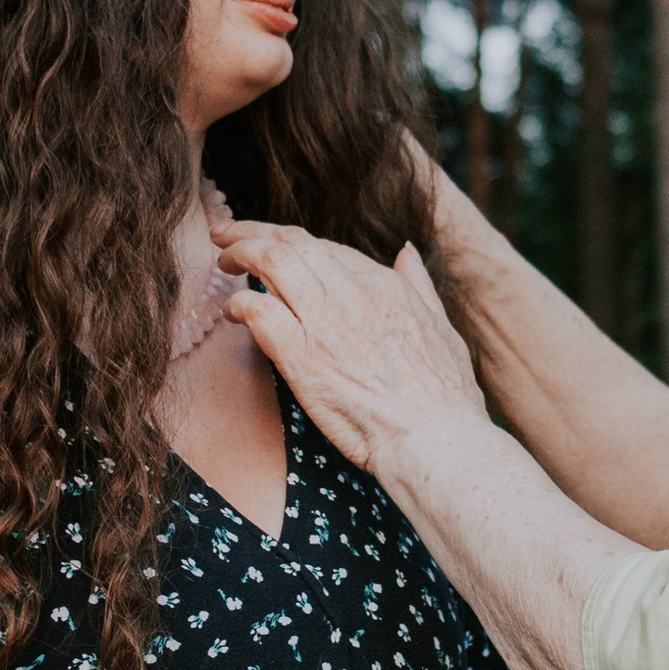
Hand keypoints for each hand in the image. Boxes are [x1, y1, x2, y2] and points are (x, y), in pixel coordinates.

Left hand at [210, 218, 487, 479]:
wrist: (435, 438)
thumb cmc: (446, 397)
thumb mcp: (442, 327)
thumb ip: (419, 286)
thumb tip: (406, 252)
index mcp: (384, 284)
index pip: (326, 248)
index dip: (294, 242)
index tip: (276, 246)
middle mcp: (352, 292)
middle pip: (291, 242)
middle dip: (252, 231)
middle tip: (227, 236)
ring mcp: (325, 321)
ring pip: (270, 260)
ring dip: (239, 253)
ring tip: (222, 260)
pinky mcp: (301, 355)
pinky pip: (257, 309)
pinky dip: (239, 303)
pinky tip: (233, 312)